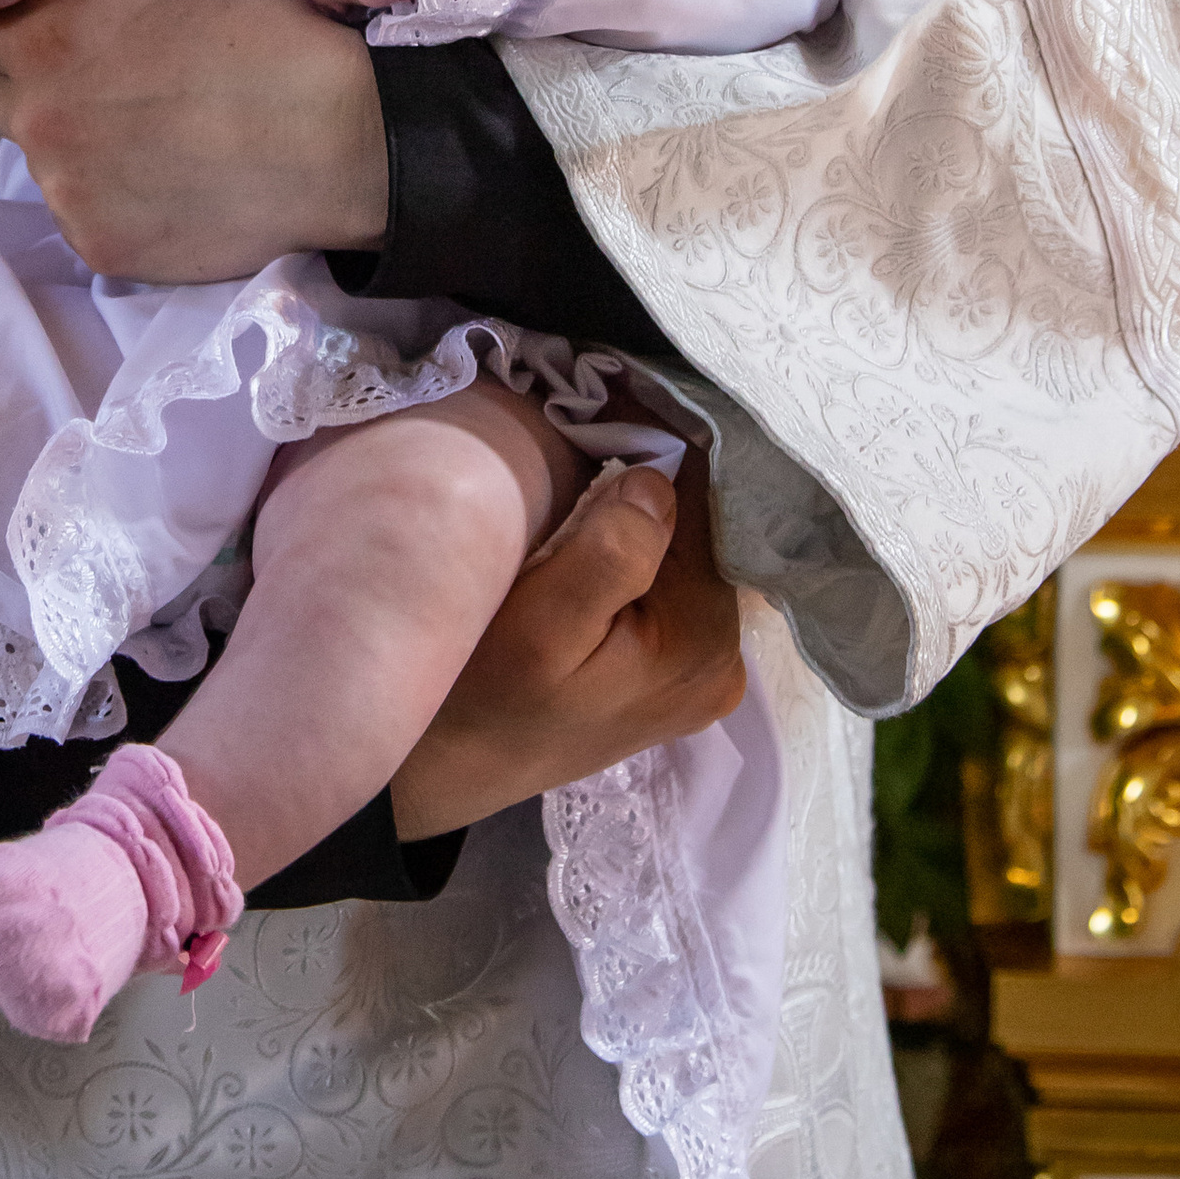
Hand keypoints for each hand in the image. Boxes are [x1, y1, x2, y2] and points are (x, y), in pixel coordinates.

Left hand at [0, 0, 388, 280]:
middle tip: (104, 85)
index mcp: (48, 45)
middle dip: (33, 88)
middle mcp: (40, 125)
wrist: (335, 145)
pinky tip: (172, 188)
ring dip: (77, 149)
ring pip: (45, 165)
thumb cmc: (266, 40)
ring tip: (156, 143)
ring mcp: (67, 196)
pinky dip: (114, 202)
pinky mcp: (102, 251)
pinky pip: (85, 217)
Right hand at [389, 453, 745, 837]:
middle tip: (592, 435)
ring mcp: (706, 669)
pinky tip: (598, 532)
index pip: (707, 506)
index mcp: (705, 639)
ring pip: (690, 553)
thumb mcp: (538, 628)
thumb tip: (661, 481)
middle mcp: (727, 658)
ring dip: (646, 512)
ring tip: (589, 478)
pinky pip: (674, 583)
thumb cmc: (483, 699)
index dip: (661, 447)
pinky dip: (642, 548)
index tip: (610, 406)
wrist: (452, 772)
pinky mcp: (677, 671)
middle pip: (704, 531)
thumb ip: (611, 555)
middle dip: (655, 479)